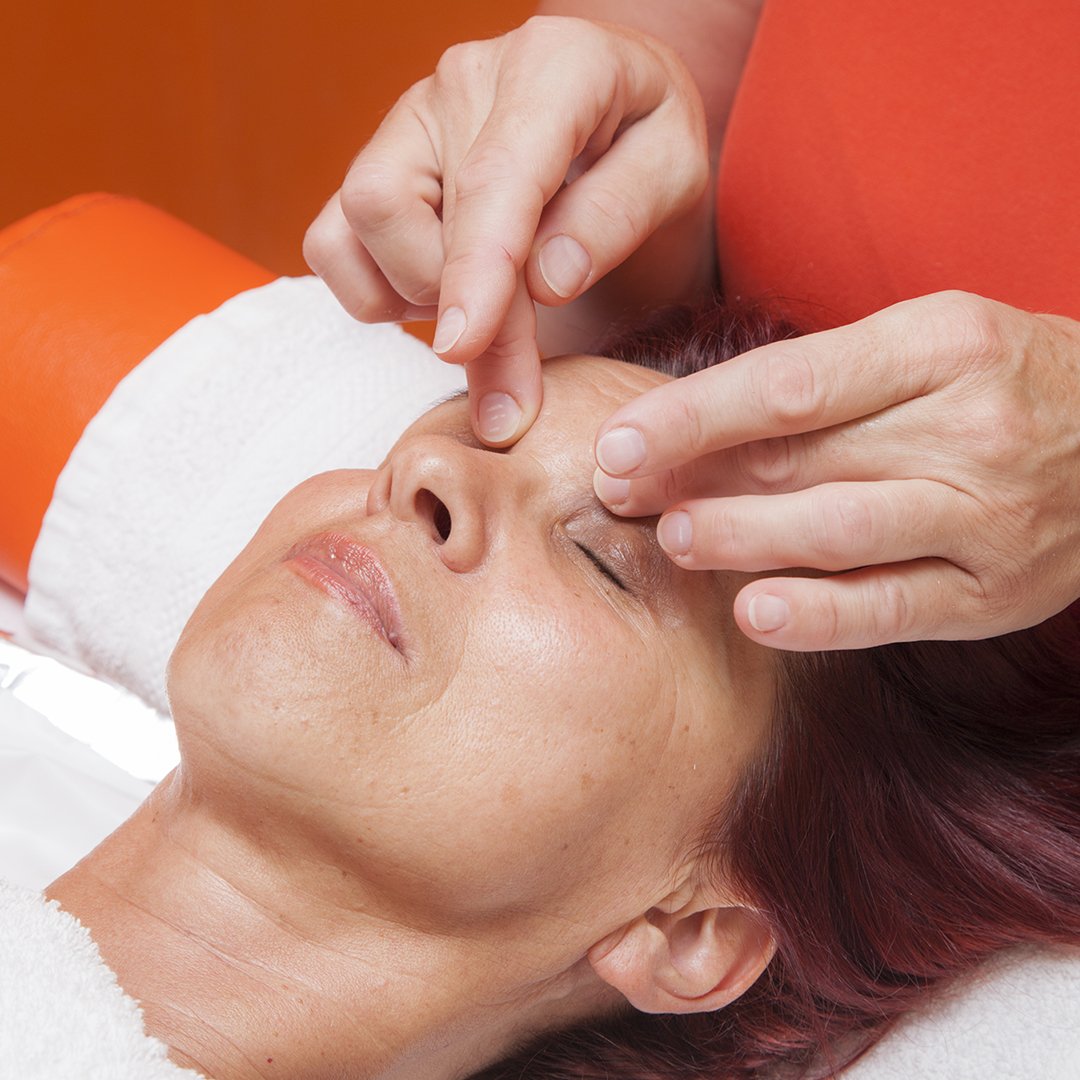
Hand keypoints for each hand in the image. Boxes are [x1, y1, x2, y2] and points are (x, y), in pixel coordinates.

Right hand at [303, 15, 708, 444]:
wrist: (618, 122)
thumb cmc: (647, 150)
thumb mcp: (676, 175)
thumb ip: (618, 218)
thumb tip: (545, 281)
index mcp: (553, 65)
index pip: (494, 176)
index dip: (475, 269)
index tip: (463, 345)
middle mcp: (465, 81)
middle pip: (410, 209)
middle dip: (462, 317)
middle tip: (517, 387)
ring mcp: (408, 121)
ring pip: (359, 225)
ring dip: (418, 297)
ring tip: (492, 305)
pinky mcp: (376, 165)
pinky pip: (333, 244)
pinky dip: (377, 294)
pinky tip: (444, 293)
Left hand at [593, 291, 1079, 649]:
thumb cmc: (994, 381)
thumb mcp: (919, 346)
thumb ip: (818, 384)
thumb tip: (687, 430)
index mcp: (941, 346)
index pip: (790, 384)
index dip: (692, 418)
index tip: (618, 441)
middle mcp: (969, 428)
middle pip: (804, 457)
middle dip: (695, 477)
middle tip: (618, 493)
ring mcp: (989, 516)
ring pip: (841, 531)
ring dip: (742, 539)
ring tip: (674, 539)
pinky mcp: (995, 593)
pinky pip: (892, 607)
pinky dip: (817, 616)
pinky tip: (752, 612)